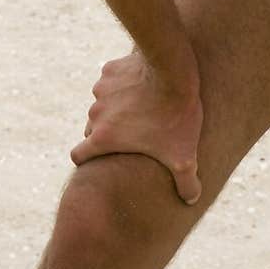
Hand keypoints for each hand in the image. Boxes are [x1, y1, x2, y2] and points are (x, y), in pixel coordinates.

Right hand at [70, 49, 202, 203]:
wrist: (173, 71)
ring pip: (102, 104)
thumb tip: (190, 199)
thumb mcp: (184, 157)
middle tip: (134, 134)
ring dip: (115, 107)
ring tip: (143, 108)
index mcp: (103, 138)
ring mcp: (101, 89)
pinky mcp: (111, 69)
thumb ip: (186, 183)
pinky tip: (144, 85)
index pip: (78, 156)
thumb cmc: (175, 117)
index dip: (87, 160)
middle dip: (108, 132)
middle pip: (92, 128)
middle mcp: (95, 114)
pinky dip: (123, 85)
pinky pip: (112, 80)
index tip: (101, 160)